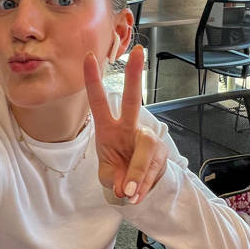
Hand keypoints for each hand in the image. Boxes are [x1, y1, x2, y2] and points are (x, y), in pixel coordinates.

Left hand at [83, 44, 167, 203]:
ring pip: (146, 148)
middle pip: (133, 99)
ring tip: (129, 193)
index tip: (89, 57)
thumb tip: (124, 186)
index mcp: (107, 129)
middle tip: (139, 53)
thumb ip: (114, 178)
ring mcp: (146, 139)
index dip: (93, 80)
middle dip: (135, 75)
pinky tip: (136, 195)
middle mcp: (128, 128)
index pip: (98, 102)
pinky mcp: (160, 153)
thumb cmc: (117, 173)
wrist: (138, 187)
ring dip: (137, 173)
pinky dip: (143, 185)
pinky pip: (152, 169)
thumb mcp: (108, 176)